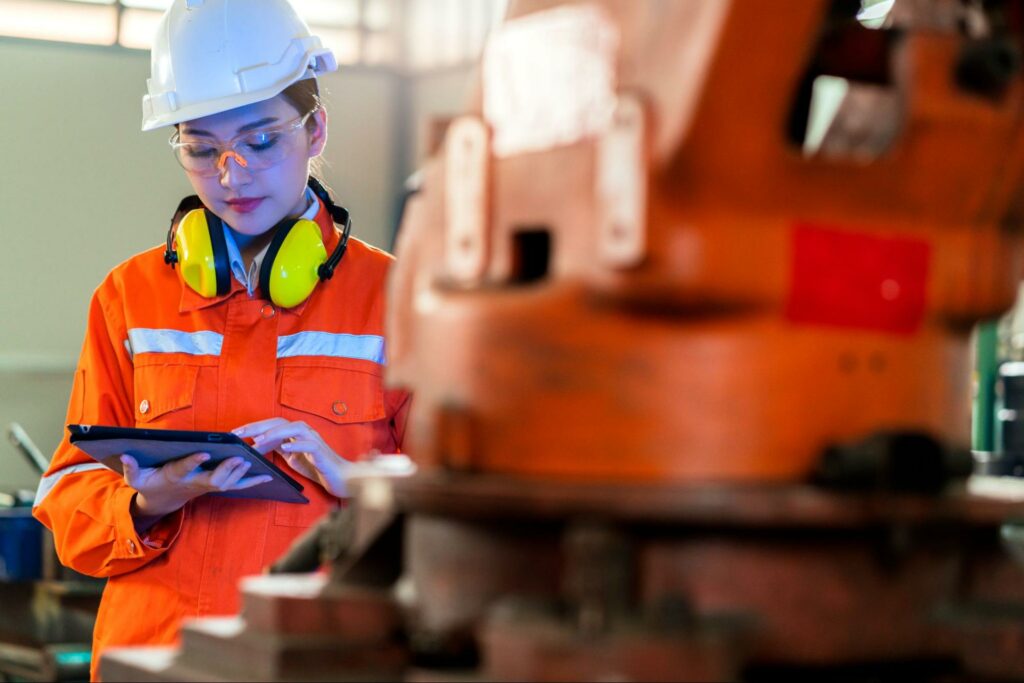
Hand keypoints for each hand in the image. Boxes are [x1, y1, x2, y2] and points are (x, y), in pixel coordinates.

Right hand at [122, 452, 272, 518]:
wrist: (163, 500)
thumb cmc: (150, 484)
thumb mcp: (136, 478)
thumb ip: (132, 468)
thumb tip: (124, 455)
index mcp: (175, 476)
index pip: (185, 469)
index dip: (193, 462)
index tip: (203, 453)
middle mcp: (195, 483)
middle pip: (213, 480)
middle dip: (226, 470)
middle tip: (239, 458)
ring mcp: (207, 486)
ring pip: (227, 483)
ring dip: (241, 473)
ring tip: (254, 460)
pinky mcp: (217, 485)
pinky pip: (237, 485)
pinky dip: (252, 481)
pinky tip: (268, 475)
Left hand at [233, 418, 351, 497]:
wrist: (340, 478)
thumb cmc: (317, 467)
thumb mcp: (292, 458)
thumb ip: (279, 449)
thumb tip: (257, 446)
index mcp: (295, 434)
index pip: (272, 425)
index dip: (253, 427)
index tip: (235, 433)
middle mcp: (304, 432)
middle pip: (279, 423)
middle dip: (258, 427)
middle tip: (240, 434)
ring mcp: (314, 439)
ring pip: (294, 429)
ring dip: (275, 433)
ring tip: (260, 440)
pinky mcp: (321, 451)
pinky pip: (308, 444)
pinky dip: (296, 444)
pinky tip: (285, 448)